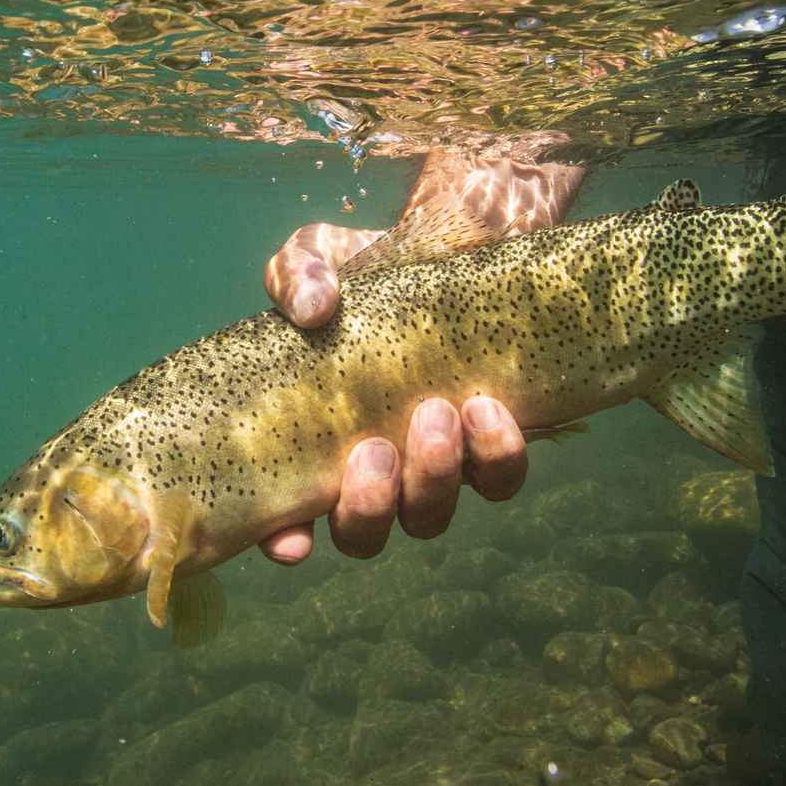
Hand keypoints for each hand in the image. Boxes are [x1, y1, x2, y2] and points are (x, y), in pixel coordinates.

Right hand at [258, 147, 580, 563]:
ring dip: (433, 478)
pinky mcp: (489, 448)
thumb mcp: (314, 256)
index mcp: (311, 445)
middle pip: (365, 534)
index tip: (294, 538)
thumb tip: (313, 307)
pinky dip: (497, 456)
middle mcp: (371, 474)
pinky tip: (488, 408)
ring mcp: (432, 468)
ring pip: (431, 515)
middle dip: (370, 504)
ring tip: (437, 412)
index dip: (286, 540)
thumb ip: (297, 276)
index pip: (286, 521)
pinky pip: (500, 481)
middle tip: (375, 448)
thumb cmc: (361, 268)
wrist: (450, 244)